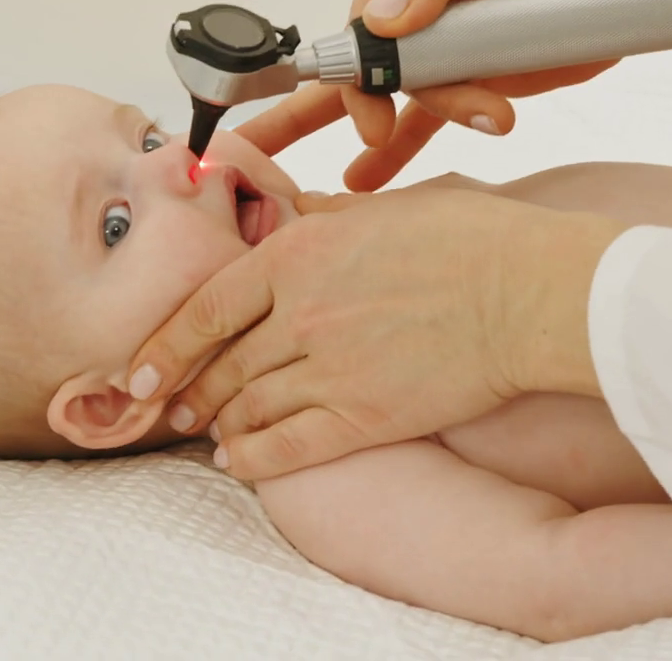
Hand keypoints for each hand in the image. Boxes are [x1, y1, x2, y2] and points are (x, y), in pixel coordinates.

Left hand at [125, 187, 626, 479]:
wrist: (529, 292)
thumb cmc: (473, 239)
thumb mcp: (386, 207)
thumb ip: (328, 217)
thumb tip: (294, 215)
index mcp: (299, 252)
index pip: (207, 306)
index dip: (166, 344)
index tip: (142, 368)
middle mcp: (301, 312)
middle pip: (222, 363)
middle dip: (188, 391)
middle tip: (170, 408)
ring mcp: (330, 368)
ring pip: (249, 406)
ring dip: (220, 424)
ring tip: (208, 434)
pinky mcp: (365, 416)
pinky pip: (289, 447)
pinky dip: (255, 459)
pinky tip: (239, 463)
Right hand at [238, 0, 646, 189]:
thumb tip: (382, 19)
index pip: (363, 17)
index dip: (361, 62)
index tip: (374, 103)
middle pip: (378, 63)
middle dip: (379, 102)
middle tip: (384, 134)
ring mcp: (441, 42)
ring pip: (410, 94)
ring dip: (427, 121)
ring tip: (491, 117)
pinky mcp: (469, 77)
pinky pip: (426, 118)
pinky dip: (401, 148)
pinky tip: (370, 177)